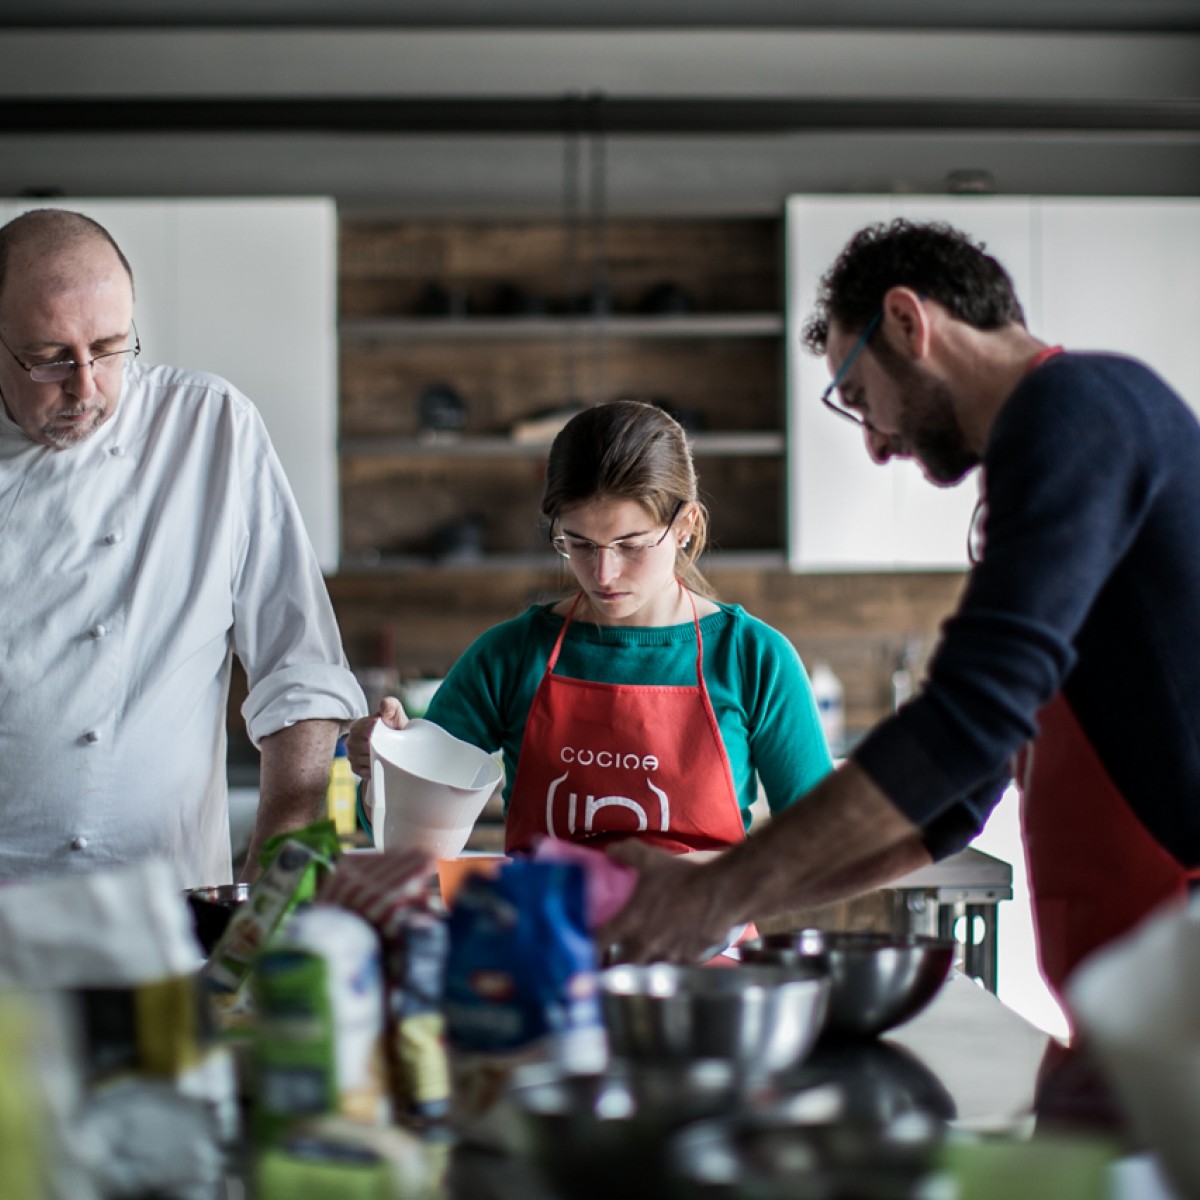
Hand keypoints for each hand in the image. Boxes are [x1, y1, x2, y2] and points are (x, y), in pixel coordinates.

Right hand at [346, 695, 407, 777]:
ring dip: (378, 759)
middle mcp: (351, 741)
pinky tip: (382, 764)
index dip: (378, 733)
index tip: (389, 734)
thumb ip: (390, 705)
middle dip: (380, 747)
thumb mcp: (394, 712)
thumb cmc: (394, 727)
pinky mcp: (356, 769)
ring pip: (365, 760)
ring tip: (388, 754)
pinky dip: (375, 769)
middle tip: (392, 746)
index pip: (364, 731)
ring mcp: (352, 756)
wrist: (397, 743)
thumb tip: (384, 708)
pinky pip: (364, 772)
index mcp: (357, 726)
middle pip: (365, 747)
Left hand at [594, 840, 738, 963]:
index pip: (597, 942)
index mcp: (631, 922)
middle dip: (611, 965)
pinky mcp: (688, 960)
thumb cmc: (683, 876)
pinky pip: (671, 966)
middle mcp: (646, 945)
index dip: (585, 946)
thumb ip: (626, 854)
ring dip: (640, 964)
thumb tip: (610, 852)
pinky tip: (669, 950)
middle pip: (619, 967)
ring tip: (640, 954)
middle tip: (607, 958)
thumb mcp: (650, 858)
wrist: (722, 892)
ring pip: (646, 969)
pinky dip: (667, 961)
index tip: (579, 946)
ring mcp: (668, 956)